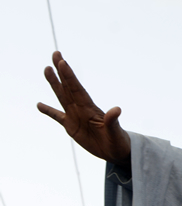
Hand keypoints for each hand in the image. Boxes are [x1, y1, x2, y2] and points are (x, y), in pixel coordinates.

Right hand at [37, 51, 130, 169]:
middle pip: (68, 86)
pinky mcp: (71, 127)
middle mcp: (81, 109)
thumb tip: (117, 109)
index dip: (69, 76)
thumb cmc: (119, 142)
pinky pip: (57, 116)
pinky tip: (39, 104)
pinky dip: (48, 111)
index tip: (62, 61)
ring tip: (46, 69)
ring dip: (54, 83)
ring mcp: (75, 116)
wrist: (117, 152)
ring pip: (62, 96)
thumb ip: (113, 121)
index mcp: (90, 109)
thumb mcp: (116, 133)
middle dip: (61, 71)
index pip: (77, 89)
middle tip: (56, 53)